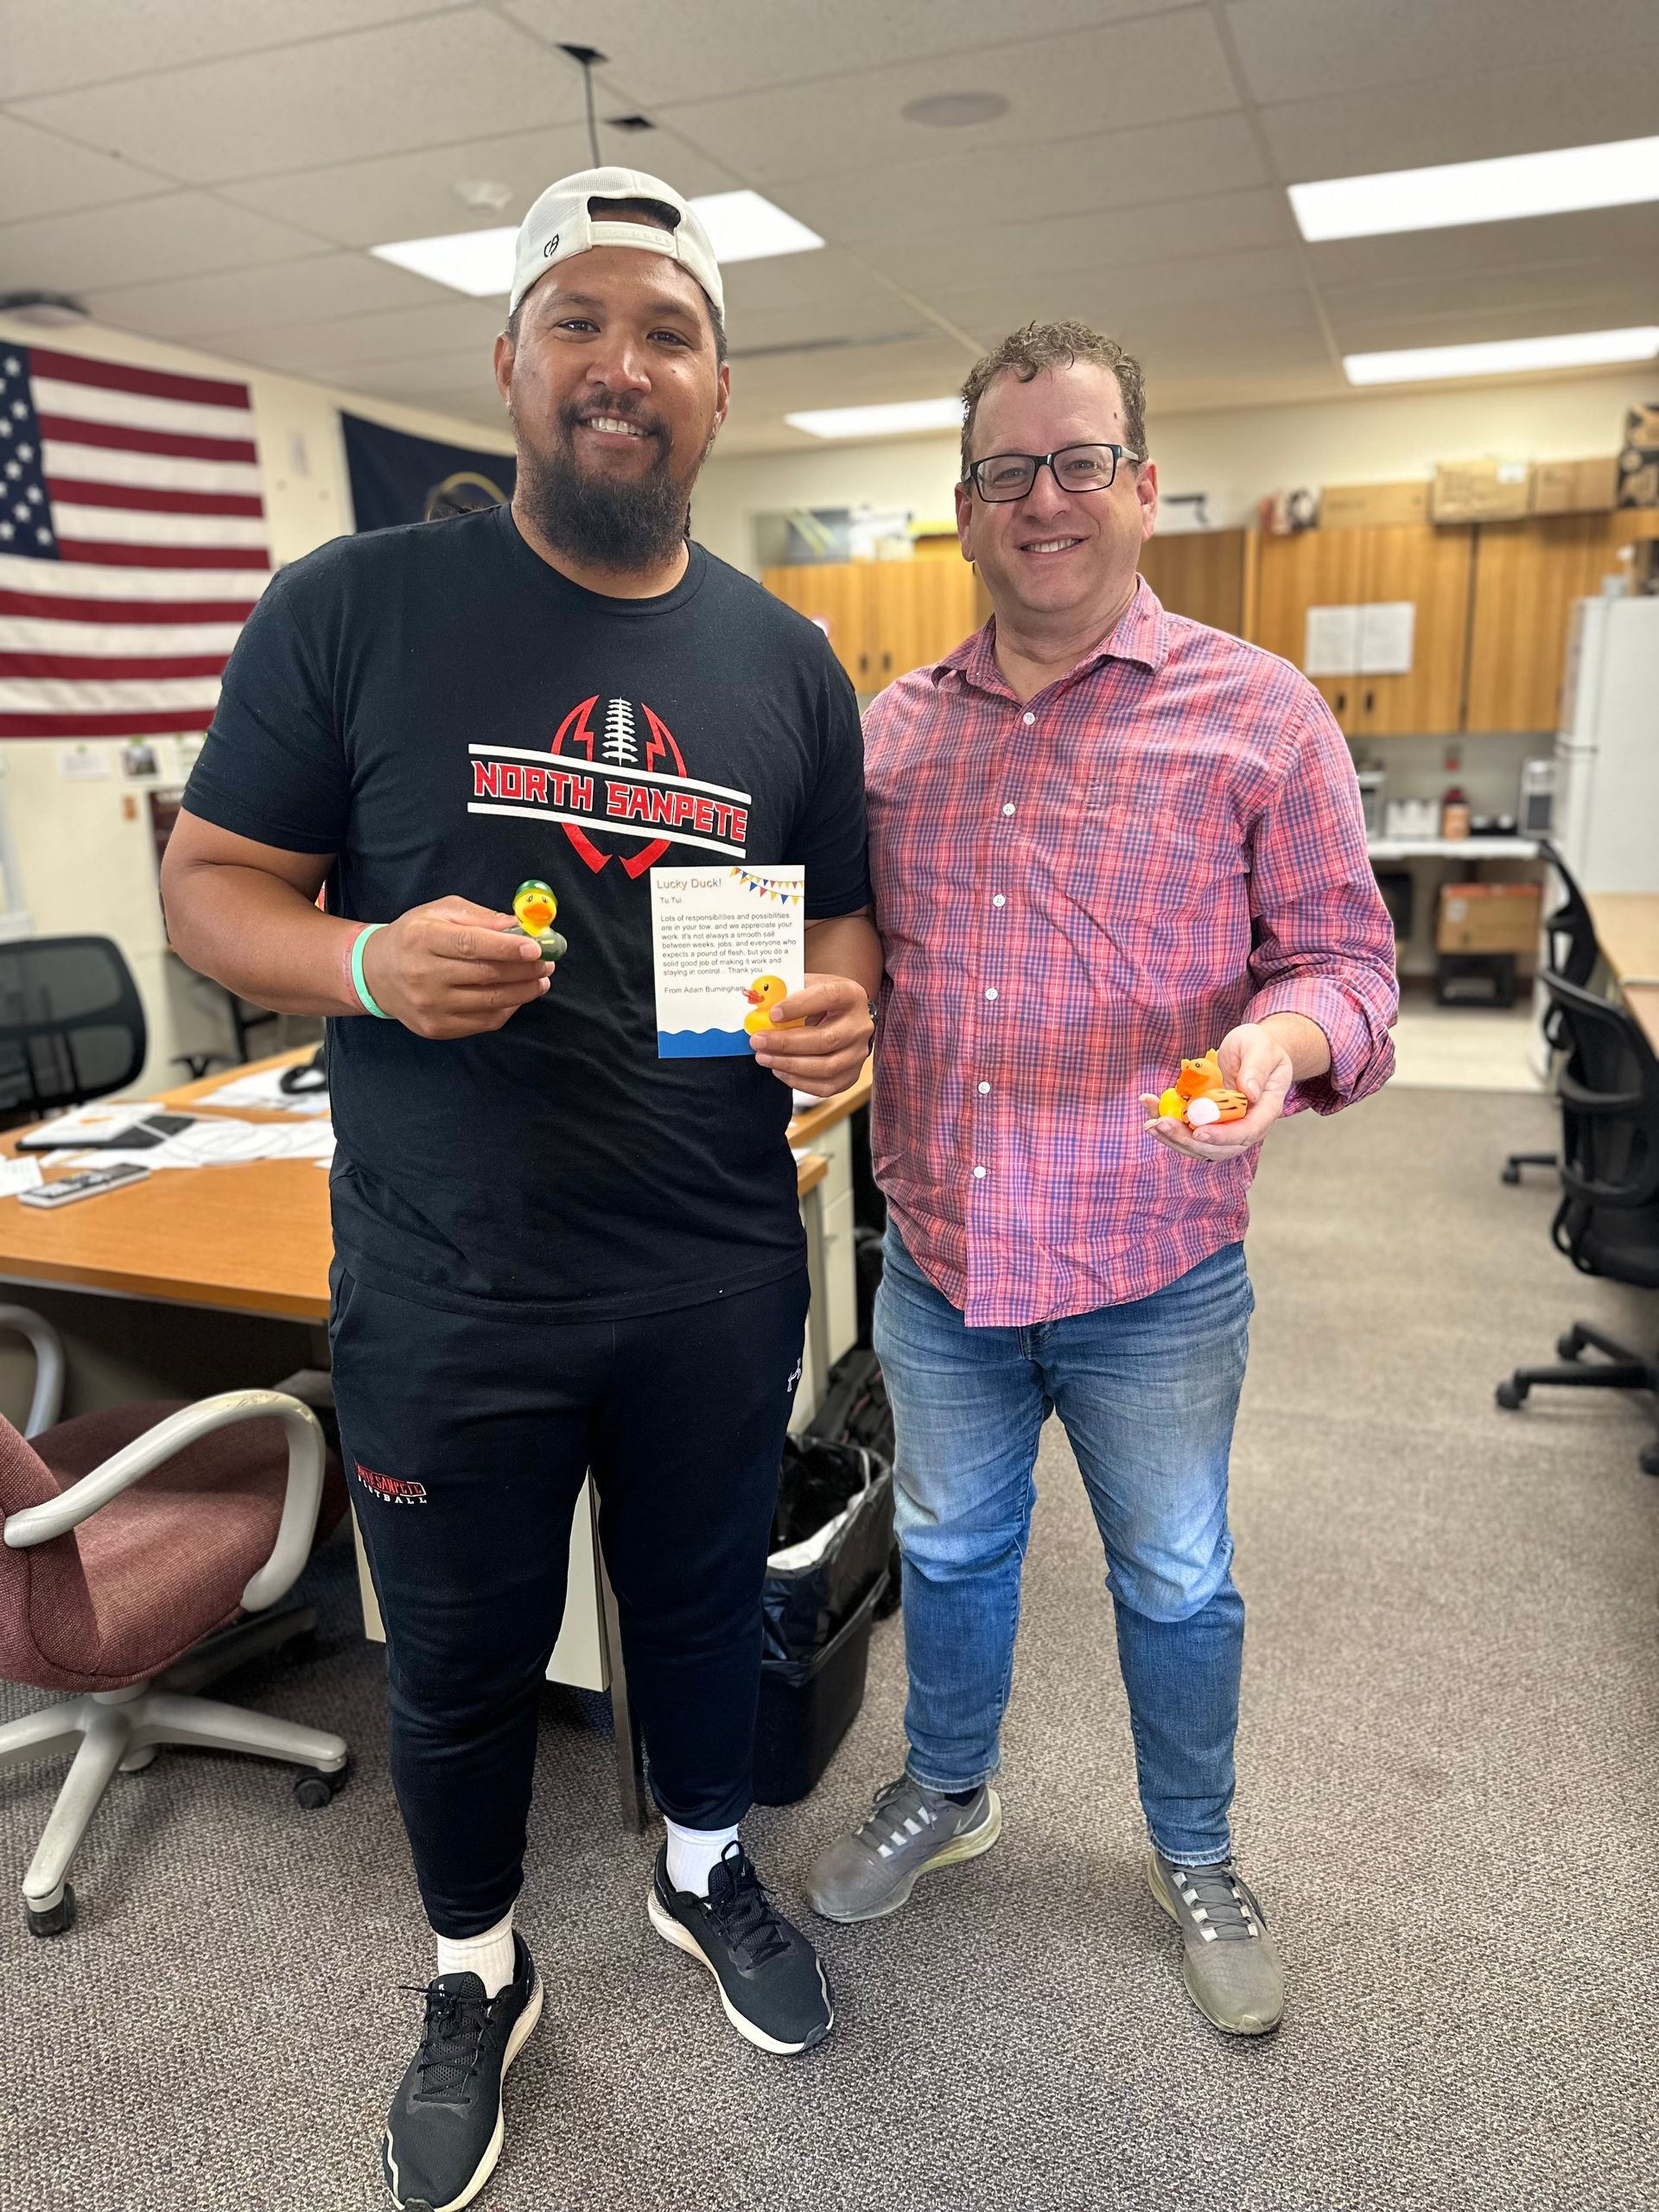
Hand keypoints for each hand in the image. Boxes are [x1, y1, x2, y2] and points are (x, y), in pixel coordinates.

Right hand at [359, 897, 550, 1039]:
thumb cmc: (414, 936)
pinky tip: (518, 996)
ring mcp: (429, 1005)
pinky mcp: (435, 1028)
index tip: (536, 947)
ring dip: (523, 991)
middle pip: (485, 975)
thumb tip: (518, 927)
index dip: (506, 947)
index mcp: (422, 938)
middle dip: (524, 969)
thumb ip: (479, 917)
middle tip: (547, 962)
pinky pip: (483, 1022)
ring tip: (541, 979)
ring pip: (489, 1001)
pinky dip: (508, 1009)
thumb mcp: (439, 912)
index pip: (470, 944)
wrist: (375, 974)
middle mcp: (422, 974)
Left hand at [750, 973, 872, 1098]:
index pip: (828, 997)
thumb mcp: (807, 986)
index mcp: (850, 995)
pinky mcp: (852, 1075)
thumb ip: (786, 993)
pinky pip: (826, 1086)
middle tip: (758, 1041)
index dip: (799, 1006)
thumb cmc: (820, 1000)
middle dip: (786, 1043)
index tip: (773, 1014)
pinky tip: (780, 1071)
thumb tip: (759, 1006)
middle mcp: (859, 1025)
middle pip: (826, 1039)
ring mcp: (859, 1052)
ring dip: (789, 1065)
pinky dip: (799, 1082)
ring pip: (826, 1067)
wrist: (842, 1016)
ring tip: (764, 1057)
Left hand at [1140, 1022, 1293, 1161]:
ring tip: (1150, 1123)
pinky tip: (1149, 1105)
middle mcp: (1245, 1124)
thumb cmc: (1259, 1046)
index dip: (1223, 1136)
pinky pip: (1186, 1129)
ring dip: (1173, 1138)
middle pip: (1219, 1147)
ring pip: (1199, 1145)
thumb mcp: (1260, 1048)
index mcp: (1265, 1110)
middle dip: (1188, 1140)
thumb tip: (1249, 1093)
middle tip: (1162, 1124)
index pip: (1247, 1132)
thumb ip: (1257, 1068)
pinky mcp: (1206, 1120)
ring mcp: (1224, 1125)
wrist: (1250, 1050)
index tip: (1200, 1132)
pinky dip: (1166, 1122)